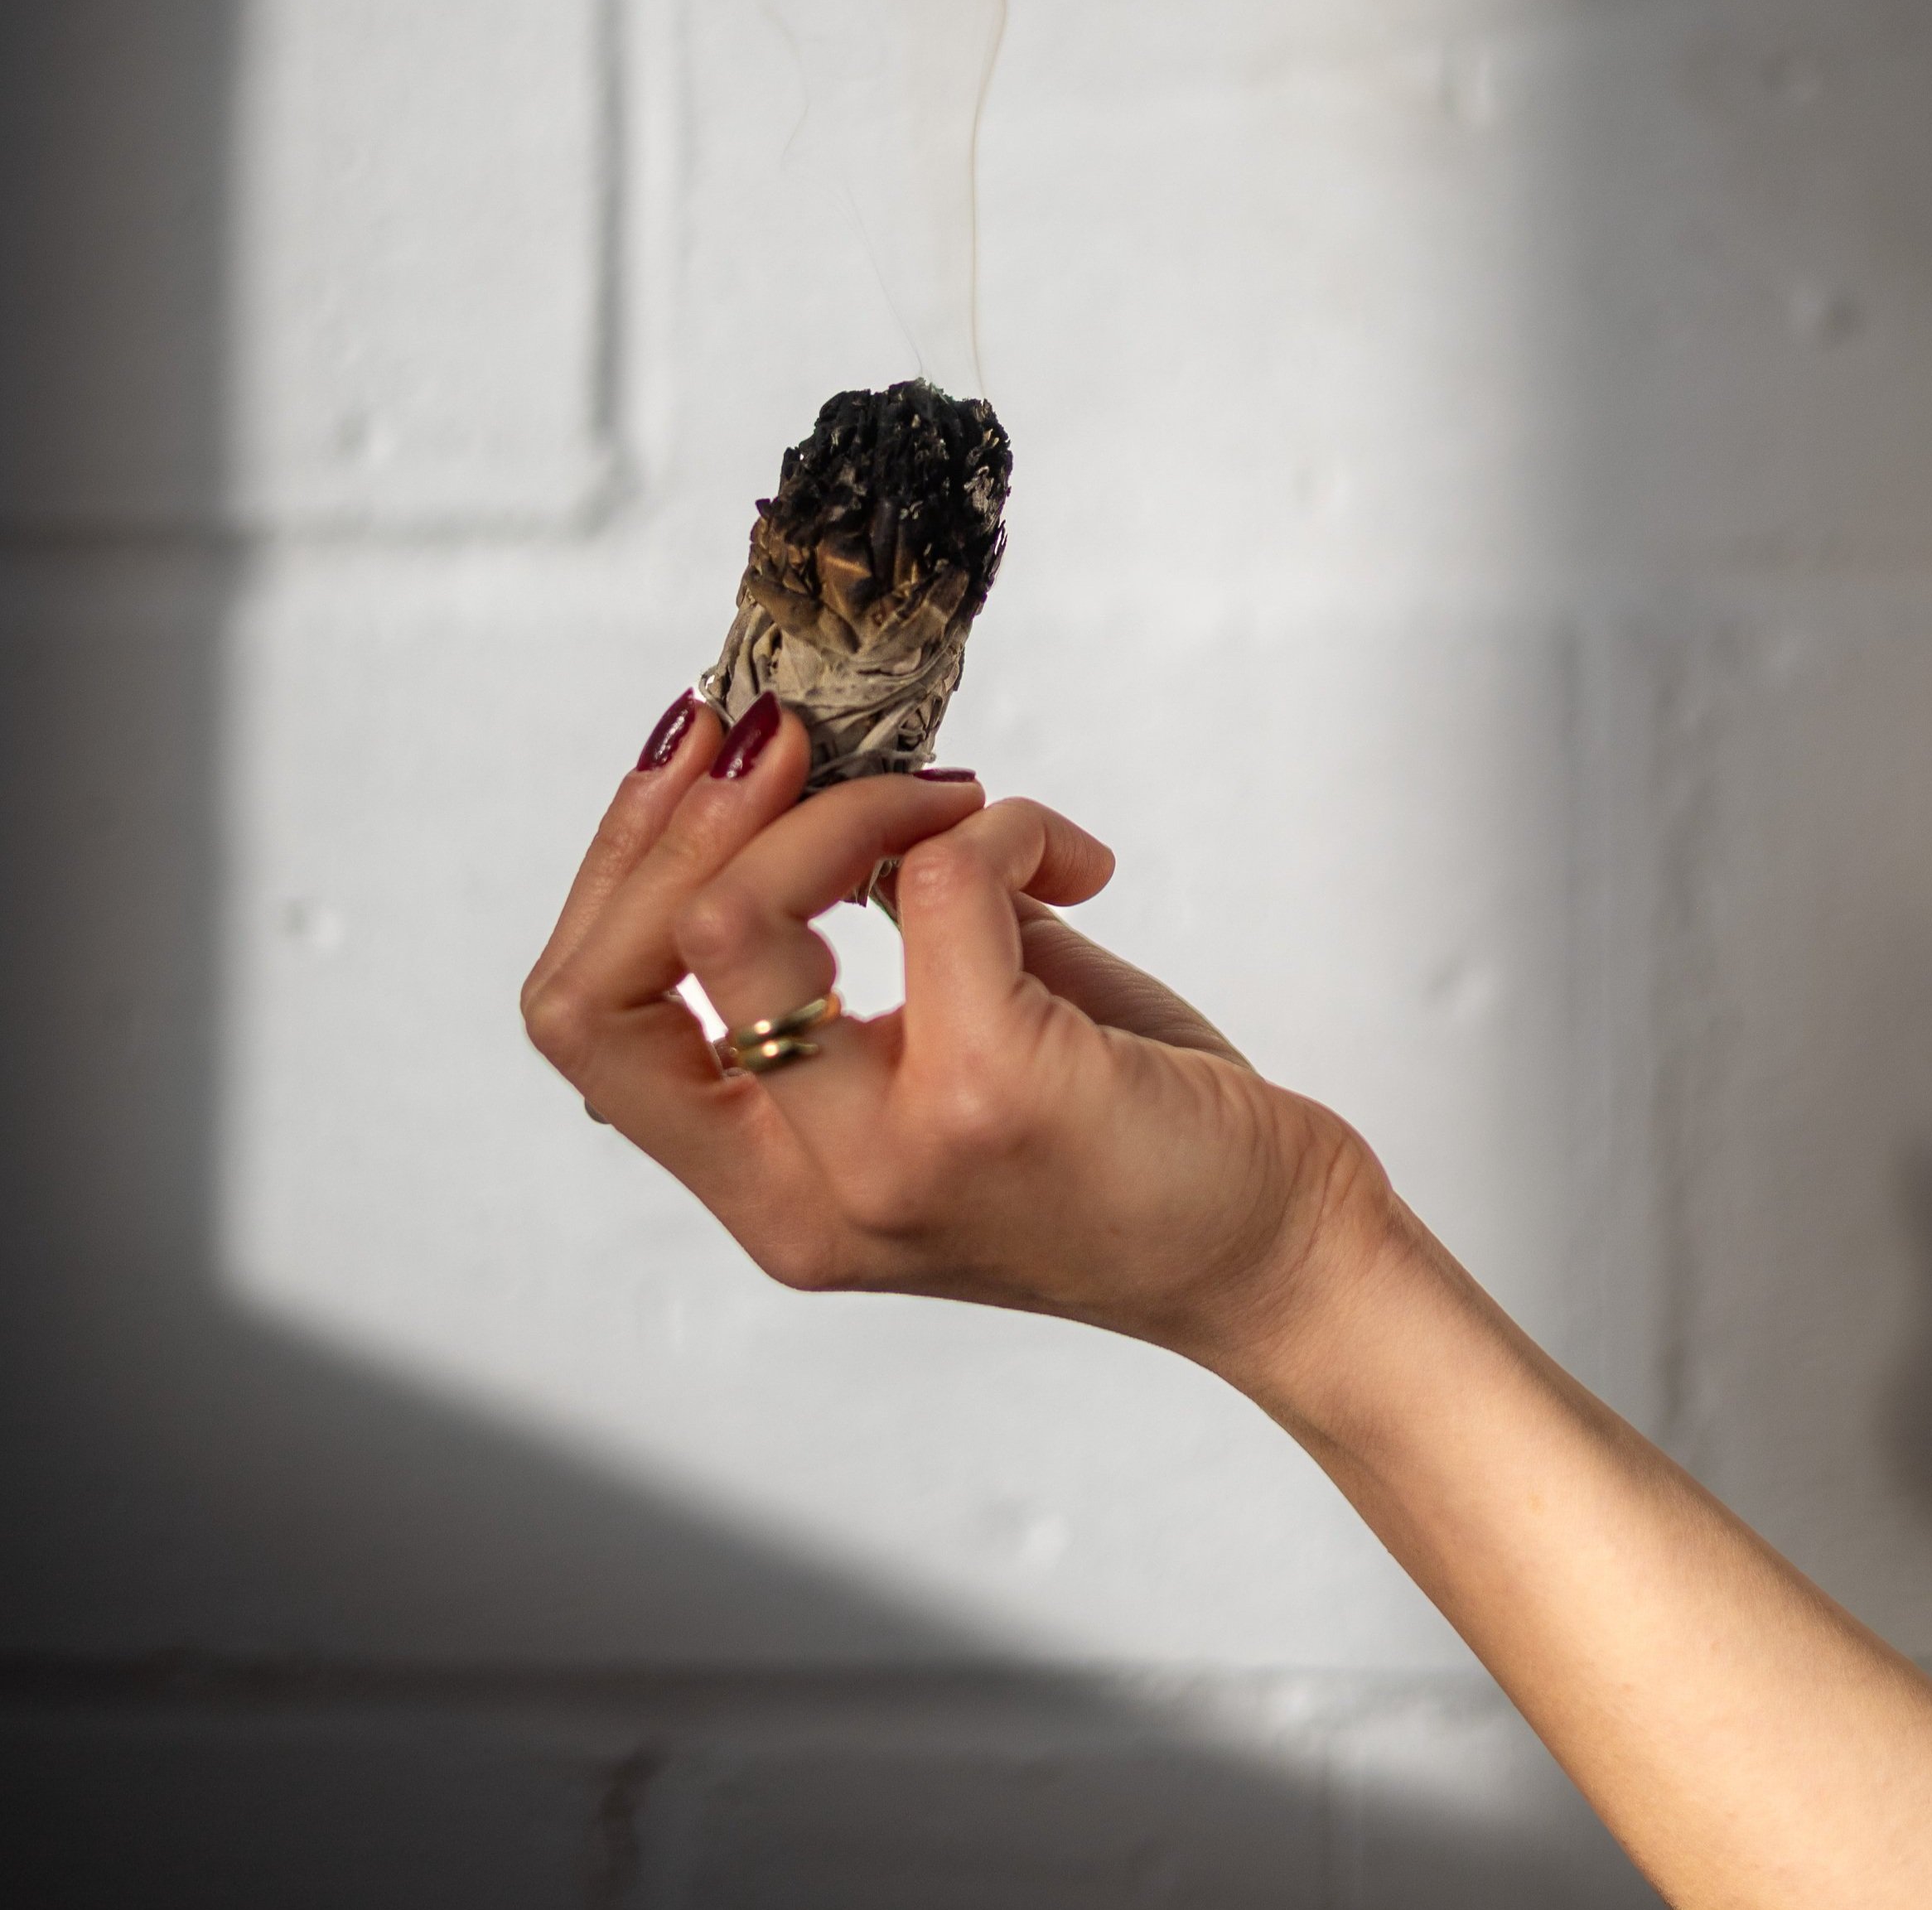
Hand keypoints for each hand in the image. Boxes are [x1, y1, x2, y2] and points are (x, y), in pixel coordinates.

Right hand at [521, 697, 1390, 1366]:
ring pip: (741, 918)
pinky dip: (1009, 827)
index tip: (702, 756)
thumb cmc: (1123, 1148)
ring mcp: (888, 1156)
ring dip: (847, 807)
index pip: (585, 1027)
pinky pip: (946, 879)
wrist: (1274, 1259)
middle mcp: (804, 1196)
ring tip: (952, 802)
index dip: (619, 867)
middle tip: (794, 743)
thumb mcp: (946, 1060)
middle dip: (688, 821)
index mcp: (774, 1191)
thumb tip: (800, 786)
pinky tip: (1074, 864)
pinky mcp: (994, 1096)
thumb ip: (853, 957)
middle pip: (609, 981)